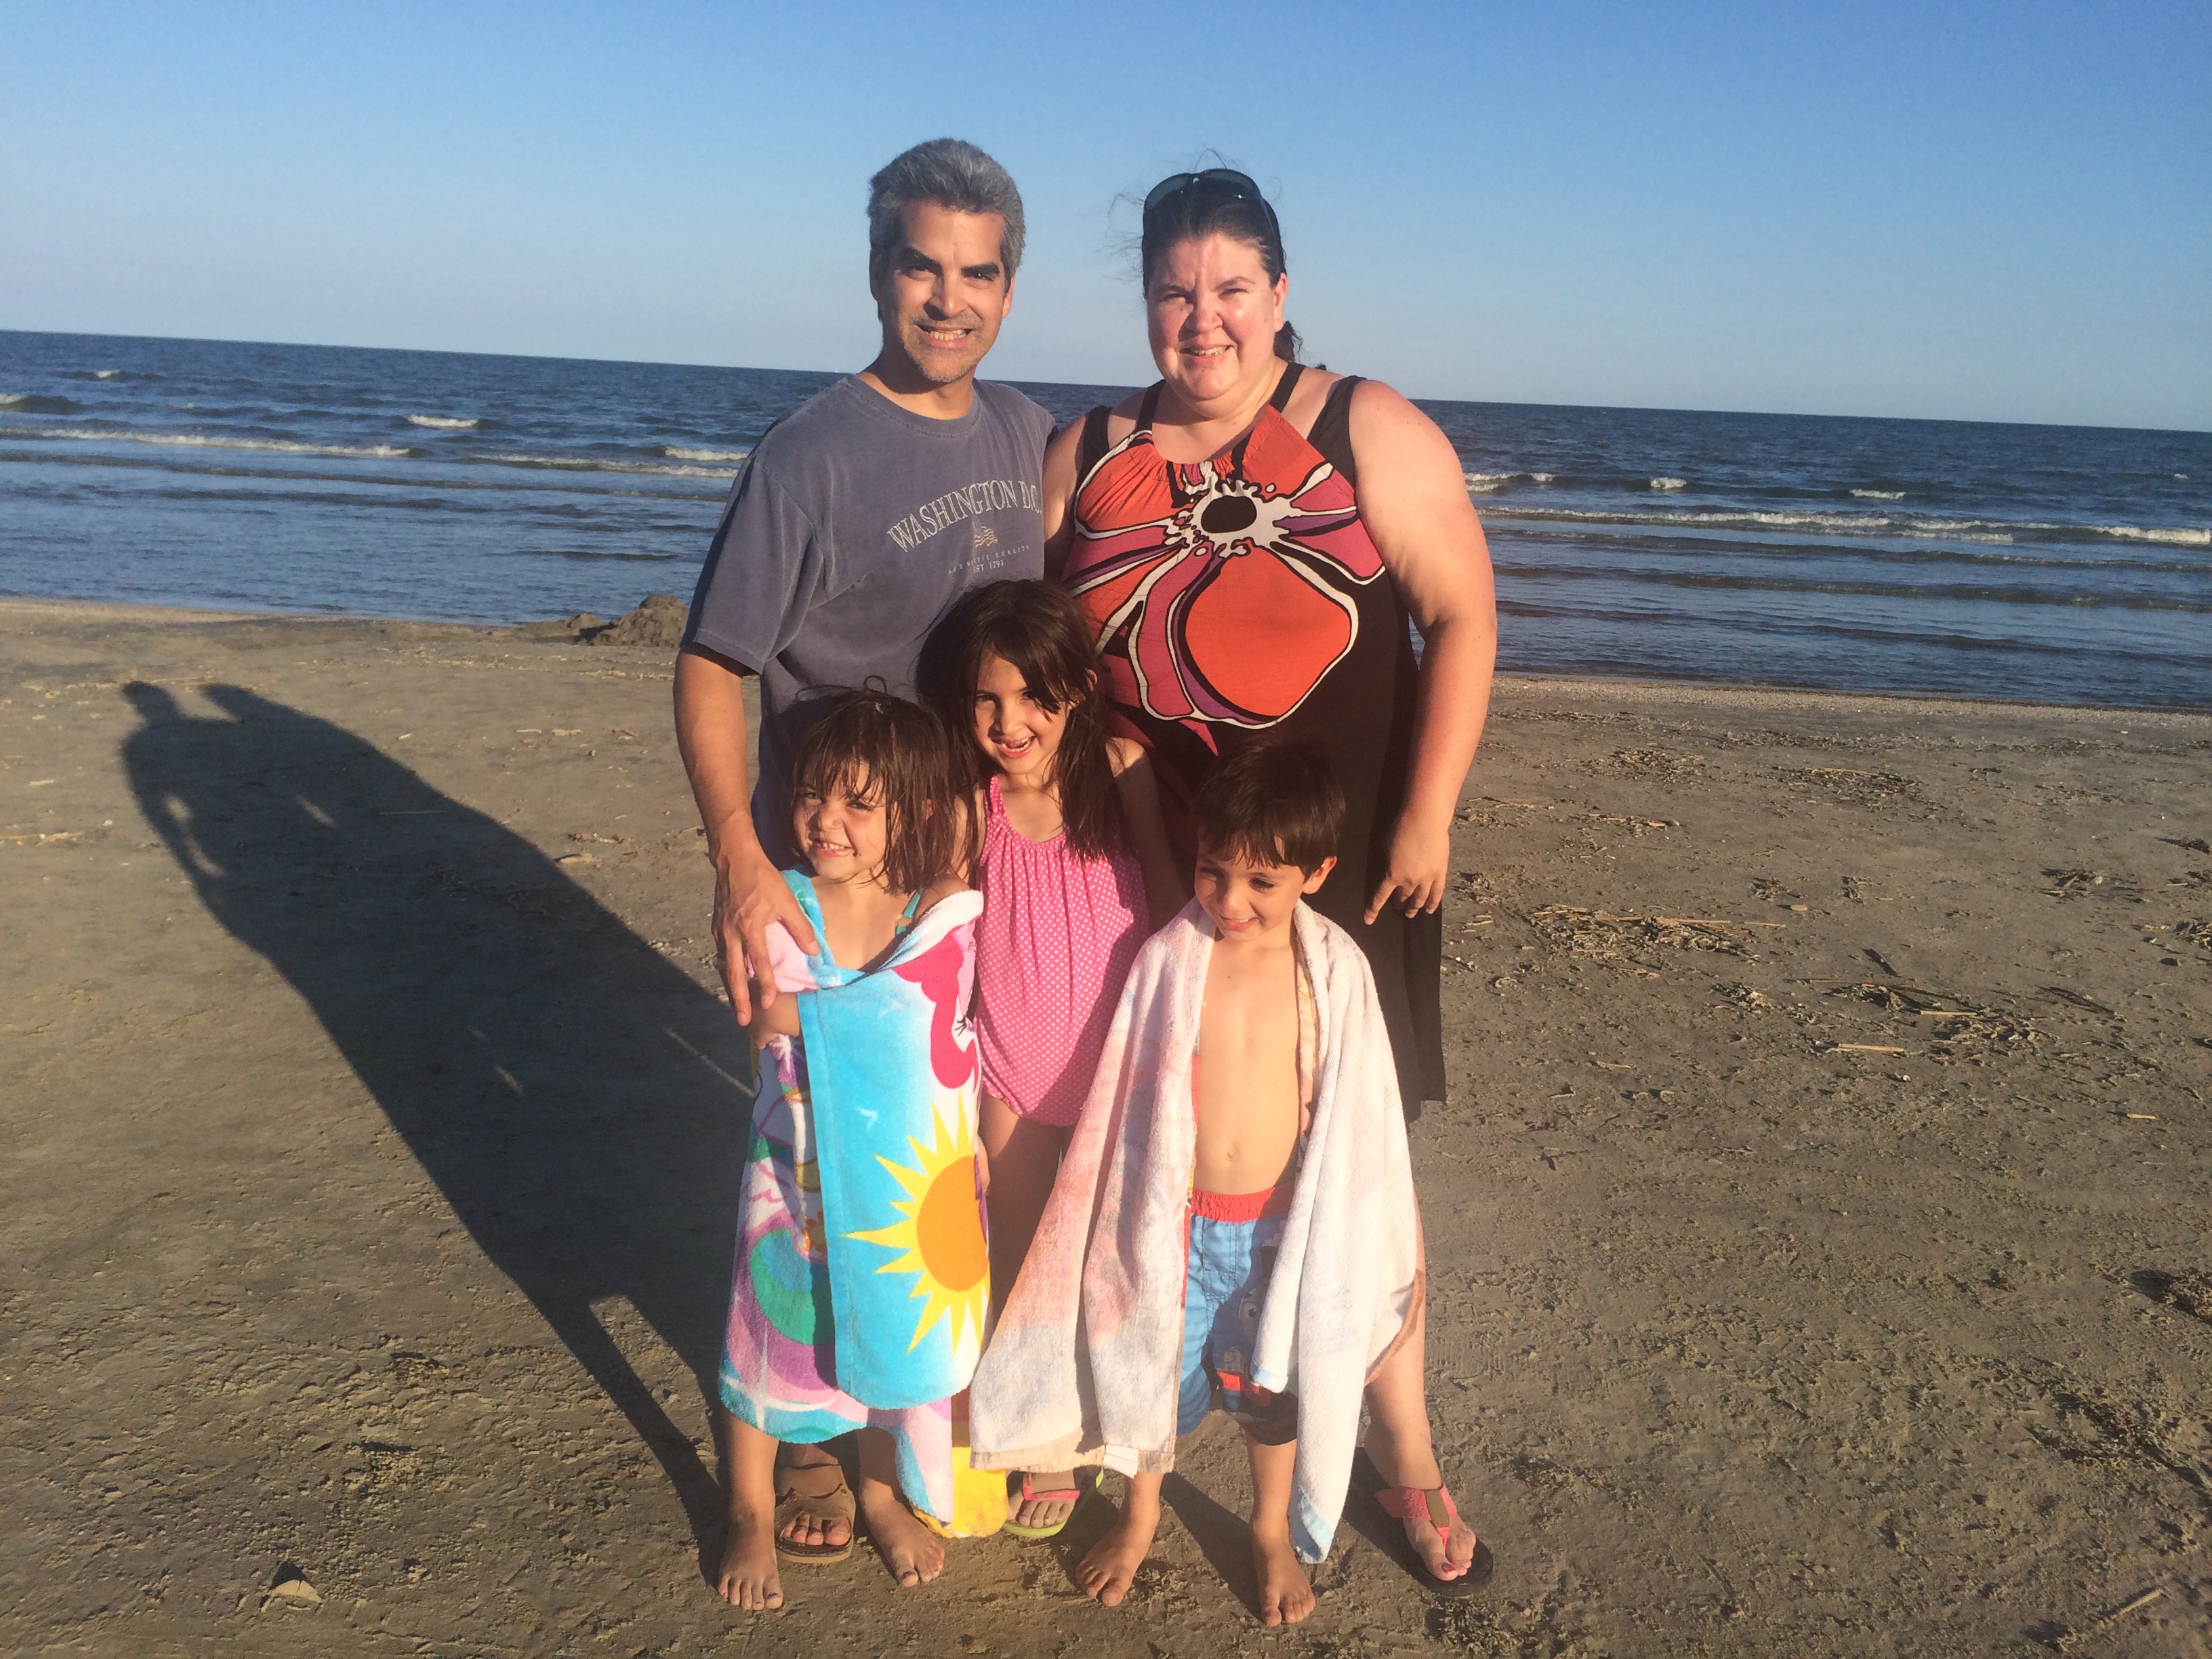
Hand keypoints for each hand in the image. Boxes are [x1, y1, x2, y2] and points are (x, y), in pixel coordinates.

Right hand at [712, 839, 817, 1023]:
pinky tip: (732, 979)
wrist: (734, 859)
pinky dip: (726, 970)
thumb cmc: (763, 878)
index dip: (765, 984)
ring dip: (731, 987)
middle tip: (742, 1020)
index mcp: (750, 927)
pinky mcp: (717, 927)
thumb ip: (800, 927)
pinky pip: (721, 954)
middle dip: (738, 999)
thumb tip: (814, 952)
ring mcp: (721, 931)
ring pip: (725, 966)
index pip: (758, 962)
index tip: (770, 1003)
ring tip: (737, 1006)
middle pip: (733, 973)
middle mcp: (732, 934)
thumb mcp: (786, 900)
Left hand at [1363, 812, 1450, 923]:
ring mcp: (1427, 879)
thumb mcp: (1385, 847)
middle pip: (1402, 897)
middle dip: (1398, 903)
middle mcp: (1410, 881)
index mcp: (1392, 875)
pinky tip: (1430, 910)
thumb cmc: (1401, 828)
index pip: (1380, 897)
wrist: (1425, 820)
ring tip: (1411, 913)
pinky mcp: (1440, 873)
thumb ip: (1386, 862)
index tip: (1369, 920)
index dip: (1373, 910)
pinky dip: (1433, 903)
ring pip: (1419, 899)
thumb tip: (1388, 870)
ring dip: (1414, 907)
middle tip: (1397, 907)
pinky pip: (1437, 893)